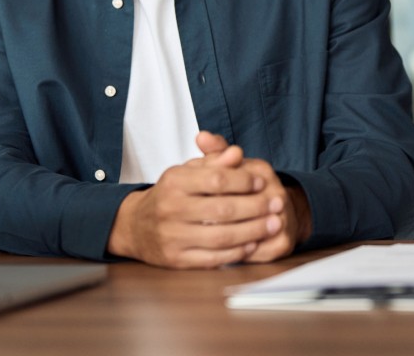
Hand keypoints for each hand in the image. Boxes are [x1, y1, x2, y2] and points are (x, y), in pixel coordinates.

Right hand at [106, 137, 281, 268]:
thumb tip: (237, 153)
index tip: (262, 181)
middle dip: (255, 207)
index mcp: (174, 182)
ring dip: (252, 231)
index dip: (243, 181)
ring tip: (273, 224)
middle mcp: (171, 209)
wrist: (136, 226)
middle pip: (222, 209)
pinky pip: (212, 257)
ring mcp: (172, 236)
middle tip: (277, 203)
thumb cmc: (170, 194)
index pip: (216, 179)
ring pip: (221, 236)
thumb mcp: (186, 172)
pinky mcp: (176, 259)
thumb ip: (213, 161)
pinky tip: (253, 243)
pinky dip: (236, 252)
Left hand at [197, 132, 311, 262]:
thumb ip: (216, 153)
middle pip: (235, 208)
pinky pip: (254, 252)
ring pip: (245, 234)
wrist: (279, 211)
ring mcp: (282, 220)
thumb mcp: (231, 167)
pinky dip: (233, 254)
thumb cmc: (246, 188)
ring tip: (196, 239)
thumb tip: (202, 136)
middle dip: (207, 218)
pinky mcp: (283, 244)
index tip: (184, 200)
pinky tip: (214, 254)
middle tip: (184, 224)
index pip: (227, 181)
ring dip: (218, 238)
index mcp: (262, 171)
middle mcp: (277, 194)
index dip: (205, 192)